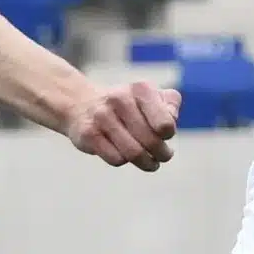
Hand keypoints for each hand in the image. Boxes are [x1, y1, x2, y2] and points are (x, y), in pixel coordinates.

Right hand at [63, 78, 177, 169]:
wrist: (82, 103)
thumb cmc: (126, 104)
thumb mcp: (150, 95)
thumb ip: (170, 103)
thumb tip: (171, 121)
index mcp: (140, 89)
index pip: (165, 124)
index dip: (168, 134)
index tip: (165, 135)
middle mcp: (120, 99)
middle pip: (151, 142)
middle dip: (161, 154)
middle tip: (163, 157)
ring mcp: (102, 117)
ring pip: (134, 153)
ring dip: (147, 163)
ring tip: (151, 164)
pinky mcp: (89, 135)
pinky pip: (116, 159)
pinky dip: (124, 161)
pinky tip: (126, 156)